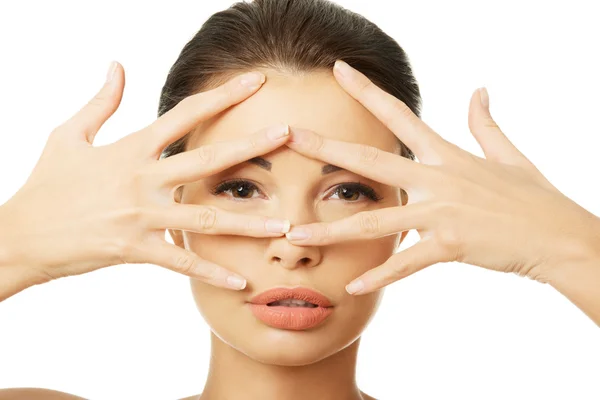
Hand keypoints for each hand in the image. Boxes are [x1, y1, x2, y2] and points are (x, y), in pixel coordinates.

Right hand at [0, 61, 290, 292]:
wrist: (21, 234)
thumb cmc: (47, 184)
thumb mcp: (68, 134)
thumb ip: (101, 102)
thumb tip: (117, 66)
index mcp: (131, 148)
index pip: (184, 114)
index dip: (222, 96)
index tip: (256, 83)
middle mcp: (142, 179)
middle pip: (205, 159)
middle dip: (249, 146)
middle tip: (289, 135)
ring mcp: (140, 216)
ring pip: (202, 217)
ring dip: (246, 222)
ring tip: (284, 225)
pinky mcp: (134, 248)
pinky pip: (179, 262)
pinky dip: (210, 271)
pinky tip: (240, 280)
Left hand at [284, 60, 599, 295]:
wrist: (558, 236)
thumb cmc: (532, 197)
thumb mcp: (507, 154)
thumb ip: (484, 123)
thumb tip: (480, 90)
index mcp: (445, 155)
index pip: (399, 115)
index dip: (367, 91)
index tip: (338, 70)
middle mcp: (437, 179)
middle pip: (371, 161)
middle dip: (327, 148)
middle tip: (288, 137)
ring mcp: (442, 212)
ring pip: (375, 221)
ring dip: (332, 230)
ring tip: (294, 235)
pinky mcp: (451, 245)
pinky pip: (407, 262)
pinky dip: (381, 275)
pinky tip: (353, 286)